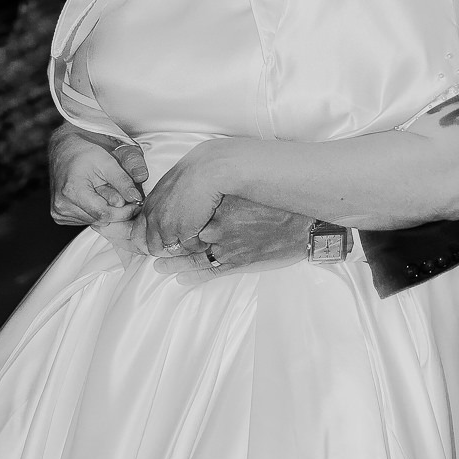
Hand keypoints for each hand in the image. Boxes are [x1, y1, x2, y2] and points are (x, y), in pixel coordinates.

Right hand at [49, 123, 146, 228]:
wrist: (63, 150)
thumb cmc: (85, 153)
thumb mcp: (108, 162)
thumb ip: (123, 181)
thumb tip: (136, 198)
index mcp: (72, 191)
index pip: (104, 214)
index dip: (124, 211)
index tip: (136, 204)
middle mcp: (62, 206)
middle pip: (100, 219)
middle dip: (116, 210)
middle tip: (122, 194)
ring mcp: (59, 213)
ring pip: (94, 222)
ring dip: (105, 211)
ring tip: (104, 191)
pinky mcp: (60, 216)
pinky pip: (85, 220)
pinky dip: (94, 212)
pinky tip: (94, 197)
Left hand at [140, 141, 233, 256]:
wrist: (205, 170)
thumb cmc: (192, 172)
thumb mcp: (168, 186)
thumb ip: (162, 202)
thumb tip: (167, 211)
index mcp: (149, 206)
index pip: (138, 235)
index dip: (152, 241)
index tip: (165, 241)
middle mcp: (154, 219)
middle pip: (153, 248)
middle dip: (167, 249)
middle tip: (183, 242)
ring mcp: (167, 227)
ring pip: (173, 250)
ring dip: (185, 247)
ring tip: (196, 237)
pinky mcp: (184, 232)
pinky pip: (191, 248)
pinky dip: (199, 244)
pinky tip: (206, 232)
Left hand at [153, 197, 310, 279]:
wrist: (308, 222)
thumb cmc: (281, 197)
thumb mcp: (248, 183)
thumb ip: (224, 186)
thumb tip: (201, 179)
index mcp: (219, 204)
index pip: (184, 212)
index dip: (168, 219)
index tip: (155, 223)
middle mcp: (219, 226)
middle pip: (185, 234)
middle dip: (167, 240)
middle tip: (149, 246)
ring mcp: (228, 246)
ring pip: (193, 255)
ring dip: (174, 262)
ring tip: (159, 265)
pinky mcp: (239, 261)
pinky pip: (211, 271)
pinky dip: (195, 276)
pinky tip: (182, 279)